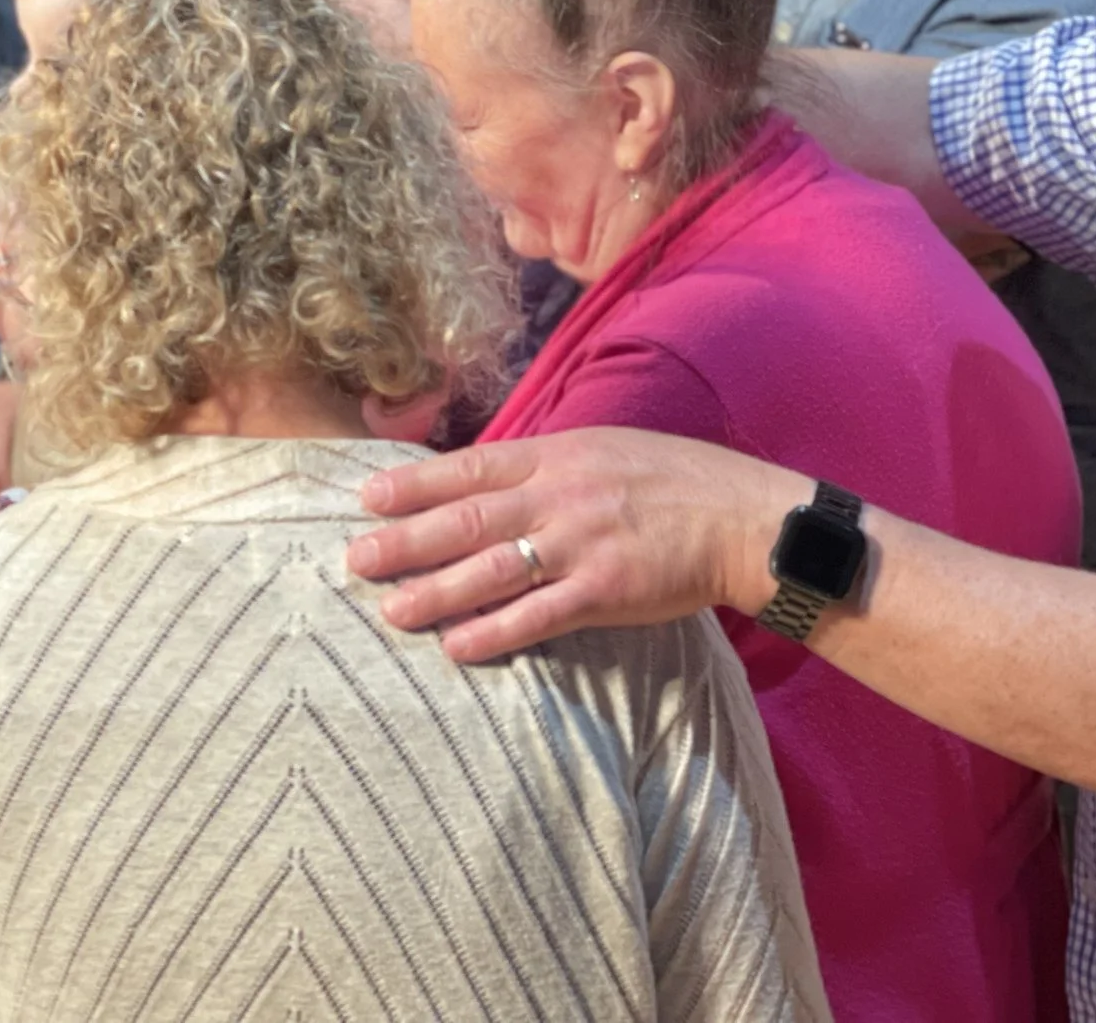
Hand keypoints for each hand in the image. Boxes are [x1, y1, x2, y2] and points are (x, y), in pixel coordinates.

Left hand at [345, 427, 807, 660]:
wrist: (740, 517)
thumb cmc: (670, 480)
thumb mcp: (600, 449)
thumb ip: (541, 465)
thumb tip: (481, 480)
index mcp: (555, 455)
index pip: (469, 467)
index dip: (415, 485)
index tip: (367, 499)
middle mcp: (559, 495)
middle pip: (466, 519)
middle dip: (405, 541)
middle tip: (355, 561)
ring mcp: (580, 544)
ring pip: (491, 570)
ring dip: (435, 591)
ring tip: (392, 610)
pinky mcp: (605, 590)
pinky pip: (538, 615)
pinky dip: (495, 632)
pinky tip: (457, 646)